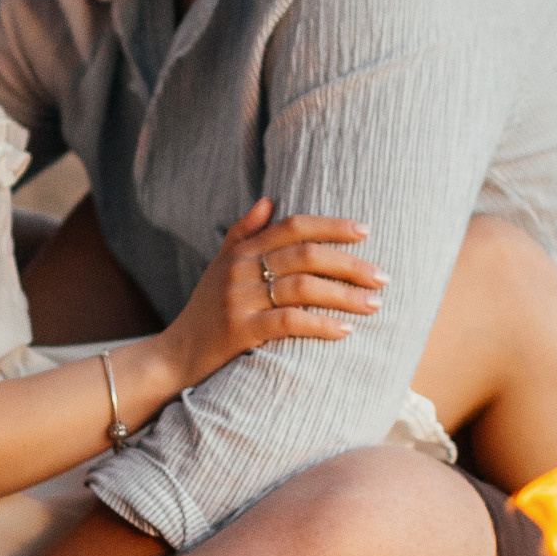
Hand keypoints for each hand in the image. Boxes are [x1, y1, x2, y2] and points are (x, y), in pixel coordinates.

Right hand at [159, 198, 384, 393]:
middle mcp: (239, 269)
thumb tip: (270, 200)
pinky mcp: (239, 331)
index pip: (293, 226)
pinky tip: (345, 330)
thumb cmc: (206, 311)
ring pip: (303, 287)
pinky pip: (289, 322)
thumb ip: (243, 233)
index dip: (331, 226)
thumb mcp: (219, 267)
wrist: (174, 356)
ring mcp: (239, 299)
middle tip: (382, 277)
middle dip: (350, 264)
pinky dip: (321, 324)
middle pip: (306, 255)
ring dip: (344, 295)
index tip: (365, 232)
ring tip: (373, 305)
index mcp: (241, 250)